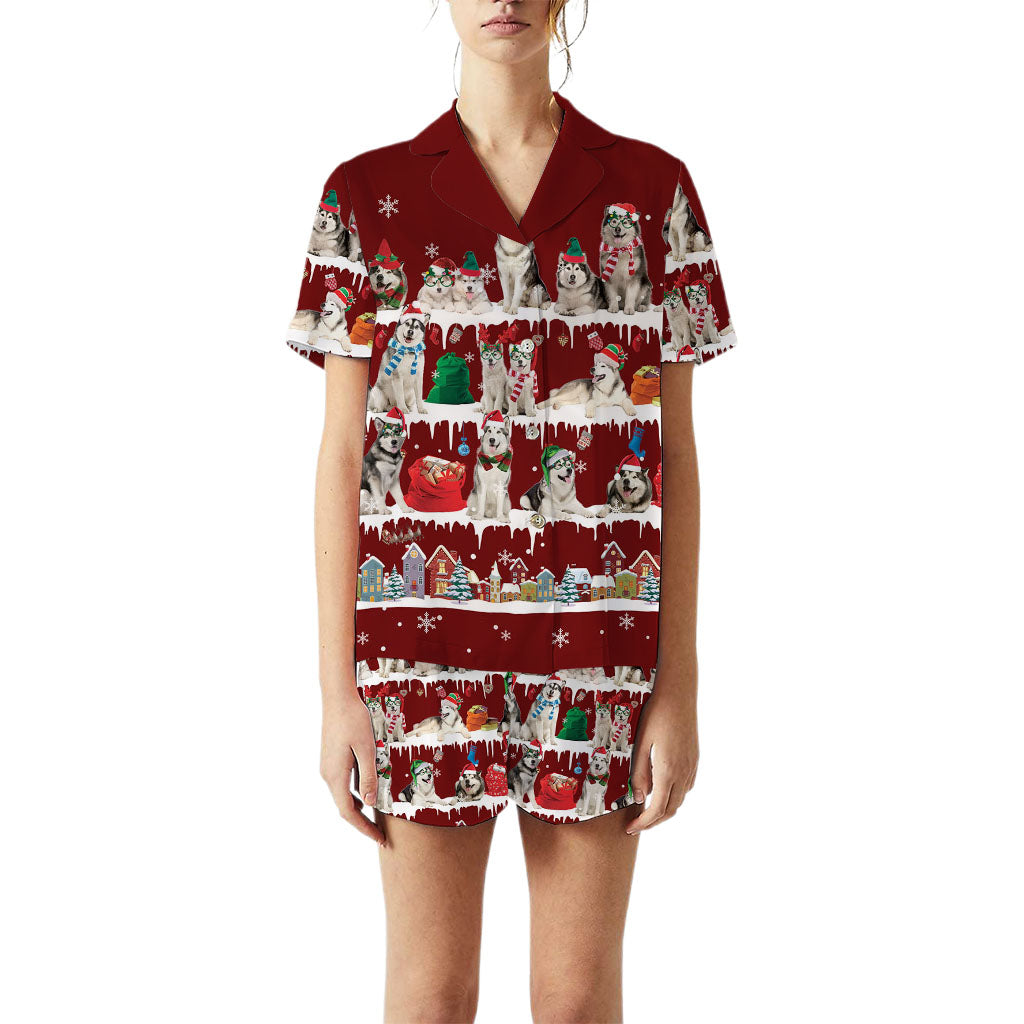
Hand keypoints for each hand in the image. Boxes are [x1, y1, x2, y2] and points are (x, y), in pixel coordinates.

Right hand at [320, 691, 385, 845]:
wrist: (338, 697)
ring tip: (377, 819)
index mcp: (335, 775)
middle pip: (344, 807)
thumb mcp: (366, 748)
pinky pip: (343, 784)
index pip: (348, 812)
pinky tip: (367, 793)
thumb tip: (370, 803)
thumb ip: (369, 776)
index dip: (363, 828)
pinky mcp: (331, 759)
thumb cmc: (354, 720)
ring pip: (343, 795)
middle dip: (362, 822)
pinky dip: (355, 794)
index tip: (379, 839)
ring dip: (358, 809)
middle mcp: (328, 775)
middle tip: (381, 835)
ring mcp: (328, 767)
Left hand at [626, 690, 698, 834]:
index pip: (657, 809)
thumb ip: (640, 772)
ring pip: (680, 799)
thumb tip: (640, 798)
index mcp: (668, 770)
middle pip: (670, 810)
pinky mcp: (694, 759)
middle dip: (653, 822)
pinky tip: (662, 790)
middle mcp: (683, 772)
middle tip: (636, 824)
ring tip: (646, 810)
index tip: (630, 828)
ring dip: (664, 810)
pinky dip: (674, 796)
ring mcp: (691, 766)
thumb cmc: (656, 715)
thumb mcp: (641, 743)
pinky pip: (686, 786)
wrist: (679, 695)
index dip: (644, 823)